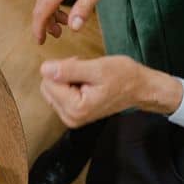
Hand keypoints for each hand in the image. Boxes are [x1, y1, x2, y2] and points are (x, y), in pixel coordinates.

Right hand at [33, 0, 110, 43]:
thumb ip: (84, 6)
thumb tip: (74, 28)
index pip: (41, 13)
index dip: (38, 30)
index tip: (40, 41)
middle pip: (40, 7)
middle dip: (47, 23)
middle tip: (58, 34)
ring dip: (50, 12)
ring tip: (65, 20)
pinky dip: (51, 0)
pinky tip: (63, 2)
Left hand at [40, 56, 183, 127]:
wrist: (139, 89)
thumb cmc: (123, 77)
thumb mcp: (97, 68)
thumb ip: (69, 69)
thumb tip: (44, 69)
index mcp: (75, 108)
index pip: (48, 81)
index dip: (63, 67)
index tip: (81, 65)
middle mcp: (70, 118)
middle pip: (47, 87)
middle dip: (62, 74)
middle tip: (84, 70)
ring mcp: (70, 118)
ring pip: (51, 90)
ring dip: (65, 78)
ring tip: (87, 77)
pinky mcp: (72, 115)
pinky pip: (58, 95)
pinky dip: (68, 85)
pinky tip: (85, 83)